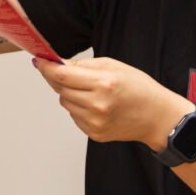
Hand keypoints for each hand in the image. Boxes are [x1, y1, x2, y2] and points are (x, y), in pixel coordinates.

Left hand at [31, 56, 184, 147]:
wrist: (157, 116)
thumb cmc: (139, 88)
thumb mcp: (113, 66)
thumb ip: (83, 65)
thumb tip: (58, 64)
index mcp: (104, 84)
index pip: (62, 76)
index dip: (46, 67)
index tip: (38, 61)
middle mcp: (97, 105)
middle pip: (60, 89)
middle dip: (58, 79)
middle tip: (66, 73)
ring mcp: (95, 122)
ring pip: (65, 102)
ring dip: (70, 93)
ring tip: (91, 91)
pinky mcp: (94, 133)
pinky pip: (74, 116)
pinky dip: (78, 107)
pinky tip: (96, 104)